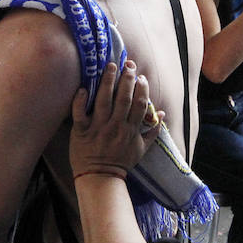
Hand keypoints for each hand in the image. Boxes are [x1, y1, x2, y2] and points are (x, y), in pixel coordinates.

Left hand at [70, 61, 157, 180]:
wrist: (101, 178)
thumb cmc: (121, 162)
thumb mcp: (141, 149)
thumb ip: (153, 131)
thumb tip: (162, 114)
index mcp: (131, 130)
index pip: (139, 104)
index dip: (142, 89)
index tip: (142, 77)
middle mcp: (116, 126)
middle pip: (123, 98)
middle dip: (127, 80)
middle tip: (128, 65)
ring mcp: (98, 128)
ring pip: (104, 101)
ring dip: (107, 82)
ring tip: (110, 66)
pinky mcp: (82, 131)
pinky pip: (80, 114)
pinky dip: (80, 101)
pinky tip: (83, 88)